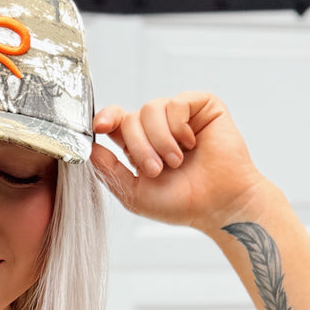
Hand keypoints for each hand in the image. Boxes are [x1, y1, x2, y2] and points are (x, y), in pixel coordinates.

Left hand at [91, 93, 266, 230]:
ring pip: (151, 109)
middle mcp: (157, 128)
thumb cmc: (182, 204)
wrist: (218, 205)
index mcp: (139, 146)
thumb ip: (109, 171)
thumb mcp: (134, 194)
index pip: (115, 121)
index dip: (106, 119)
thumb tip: (91, 149)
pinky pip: (176, 104)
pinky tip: (191, 144)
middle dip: (139, 146)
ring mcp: (179, 116)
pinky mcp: (201, 106)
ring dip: (160, 141)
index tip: (101, 127)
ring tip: (176, 162)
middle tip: (156, 170)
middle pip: (130, 118)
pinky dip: (179, 127)